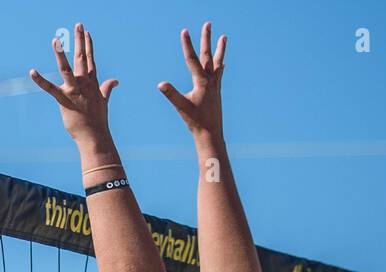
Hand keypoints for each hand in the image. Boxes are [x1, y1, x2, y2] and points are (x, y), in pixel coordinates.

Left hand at [29, 23, 117, 147]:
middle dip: (80, 40)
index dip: (89, 45)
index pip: (91, 60)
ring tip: (55, 40)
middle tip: (78, 25)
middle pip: (82, 57)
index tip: (87, 33)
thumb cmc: (97, 120)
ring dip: (60, 54)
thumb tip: (116, 81)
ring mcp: (74, 90)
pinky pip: (50, 88)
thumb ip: (107, 88)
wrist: (94, 134)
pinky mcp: (64, 99)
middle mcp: (84, 83)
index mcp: (93, 83)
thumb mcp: (103, 101)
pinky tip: (32, 72)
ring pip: (66, 68)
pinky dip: (40, 80)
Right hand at [158, 23, 226, 137]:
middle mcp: (211, 80)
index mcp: (202, 81)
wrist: (211, 133)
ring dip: (220, 49)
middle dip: (206, 39)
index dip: (187, 44)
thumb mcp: (181, 106)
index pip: (192, 59)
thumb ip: (171, 94)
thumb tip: (160, 84)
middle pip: (208, 54)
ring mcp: (215, 85)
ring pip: (217, 62)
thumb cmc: (196, 121)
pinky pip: (219, 74)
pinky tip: (223, 63)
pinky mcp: (217, 91)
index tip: (185, 31)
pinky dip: (220, 66)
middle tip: (208, 24)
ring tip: (224, 36)